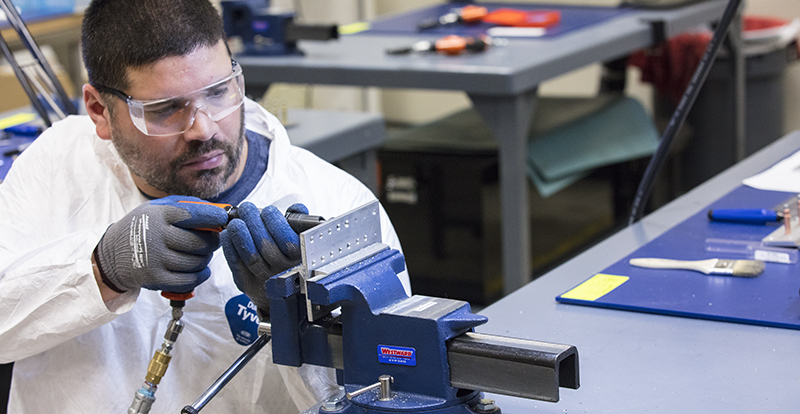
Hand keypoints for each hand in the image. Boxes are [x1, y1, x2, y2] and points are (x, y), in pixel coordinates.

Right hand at [94, 195, 228, 292]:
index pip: (194, 215)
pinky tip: (201, 269)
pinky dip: (201, 275)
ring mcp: (155, 259)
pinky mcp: (155, 278)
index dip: (214, 218)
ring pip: (197, 262)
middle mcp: (156, 236)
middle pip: (200, 242)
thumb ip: (189, 205)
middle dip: (213, 242)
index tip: (224, 220)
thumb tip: (221, 211)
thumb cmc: (145, 226)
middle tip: (212, 240)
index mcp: (159, 215)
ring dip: (205, 259)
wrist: (113, 253)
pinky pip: (189, 279)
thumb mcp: (159, 207)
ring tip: (201, 253)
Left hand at [220, 202, 307, 309]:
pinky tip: (227, 234)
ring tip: (235, 221)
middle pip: (266, 247)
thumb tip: (298, 208)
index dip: (275, 223)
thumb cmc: (290, 260)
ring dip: (239, 234)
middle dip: (253, 222)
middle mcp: (283, 272)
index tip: (268, 210)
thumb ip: (300, 223)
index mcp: (300, 259)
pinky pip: (236, 265)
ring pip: (250, 256)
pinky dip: (229, 247)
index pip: (288, 241)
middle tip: (247, 208)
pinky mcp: (247, 284)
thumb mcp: (301, 241)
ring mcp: (264, 280)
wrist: (281, 292)